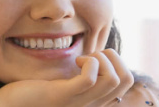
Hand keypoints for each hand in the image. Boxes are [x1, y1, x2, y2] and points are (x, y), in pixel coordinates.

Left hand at [0, 49, 135, 106]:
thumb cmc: (31, 94)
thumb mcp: (61, 83)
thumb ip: (76, 76)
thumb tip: (90, 56)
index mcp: (93, 100)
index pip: (126, 81)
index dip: (116, 61)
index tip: (92, 58)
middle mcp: (91, 104)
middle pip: (127, 79)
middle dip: (114, 57)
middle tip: (90, 56)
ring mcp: (79, 101)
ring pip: (116, 79)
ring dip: (103, 59)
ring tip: (82, 59)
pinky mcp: (63, 96)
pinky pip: (91, 78)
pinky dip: (88, 62)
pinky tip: (74, 61)